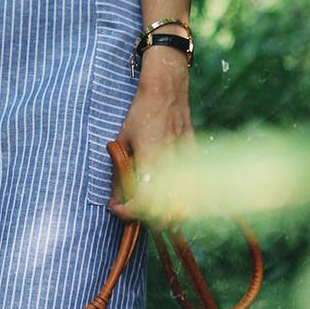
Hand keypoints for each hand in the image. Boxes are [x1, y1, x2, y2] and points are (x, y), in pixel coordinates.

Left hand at [107, 50, 195, 224]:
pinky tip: (166, 197)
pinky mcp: (194, 155)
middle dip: (147, 218)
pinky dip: (179, 198)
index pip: (141, 199)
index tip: (116, 207)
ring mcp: (185, 159)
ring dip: (166, 213)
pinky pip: (191, 186)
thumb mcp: (122, 140)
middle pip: (165, 209)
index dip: (127, 211)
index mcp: (150, 158)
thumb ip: (120, 170)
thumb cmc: (140, 113)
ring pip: (182, 202)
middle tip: (131, 211)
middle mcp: (170, 162)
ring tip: (149, 209)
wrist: (166, 90)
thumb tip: (116, 197)